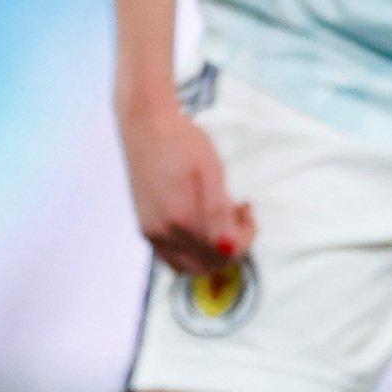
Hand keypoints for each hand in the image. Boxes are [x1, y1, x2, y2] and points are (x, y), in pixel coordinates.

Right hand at [120, 96, 251, 274]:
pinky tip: (200, 222)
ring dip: (210, 252)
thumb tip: (228, 247)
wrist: (147, 126)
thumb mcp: (212, 173)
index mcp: (181, 218)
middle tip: (237, 216)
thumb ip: (219, 213)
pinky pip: (171, 256)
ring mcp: (150, 232)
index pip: (224, 252)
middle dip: (230, 247)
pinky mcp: (144, 227)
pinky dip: (192, 249)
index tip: (247, 209)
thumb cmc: (184, 143)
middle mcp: (161, 232)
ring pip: (188, 265)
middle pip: (207, 265)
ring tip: (219, 219)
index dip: (245, 236)